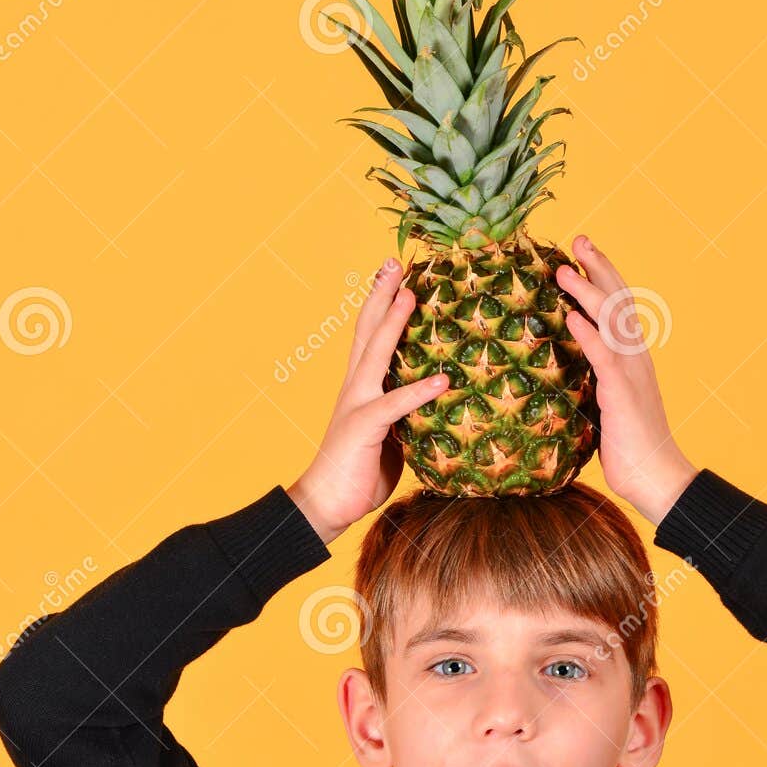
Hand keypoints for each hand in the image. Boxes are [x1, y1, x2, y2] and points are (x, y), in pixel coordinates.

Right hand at [285, 258, 448, 542]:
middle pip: (367, 330)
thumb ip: (409, 414)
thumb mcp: (392, 436)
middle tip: (395, 262)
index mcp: (360, 387)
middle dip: (382, 294)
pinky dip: (418, 391)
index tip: (396, 274)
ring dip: (393, 323)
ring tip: (412, 295)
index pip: (370, 336)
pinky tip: (441, 380)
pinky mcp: (363, 428)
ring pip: (375, 354)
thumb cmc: (360, 473)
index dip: (381, 304)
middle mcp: (355, 388)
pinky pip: (394, 405)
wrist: (326, 505)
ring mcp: (356, 405)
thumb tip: (440, 404)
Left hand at [557, 236, 697, 526]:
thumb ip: (593, 378)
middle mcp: (636, 356)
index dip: (602, 276)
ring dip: (586, 293)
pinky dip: (587, 334)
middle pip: (619, 301)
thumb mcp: (606, 402)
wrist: (655, 476)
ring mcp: (631, 372)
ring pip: (611, 321)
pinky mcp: (622, 393)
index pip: (620, 306)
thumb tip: (566, 367)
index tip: (581, 253)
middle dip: (597, 268)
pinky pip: (603, 357)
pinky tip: (570, 318)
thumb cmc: (628, 445)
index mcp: (633, 356)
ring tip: (562, 271)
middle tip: (577, 240)